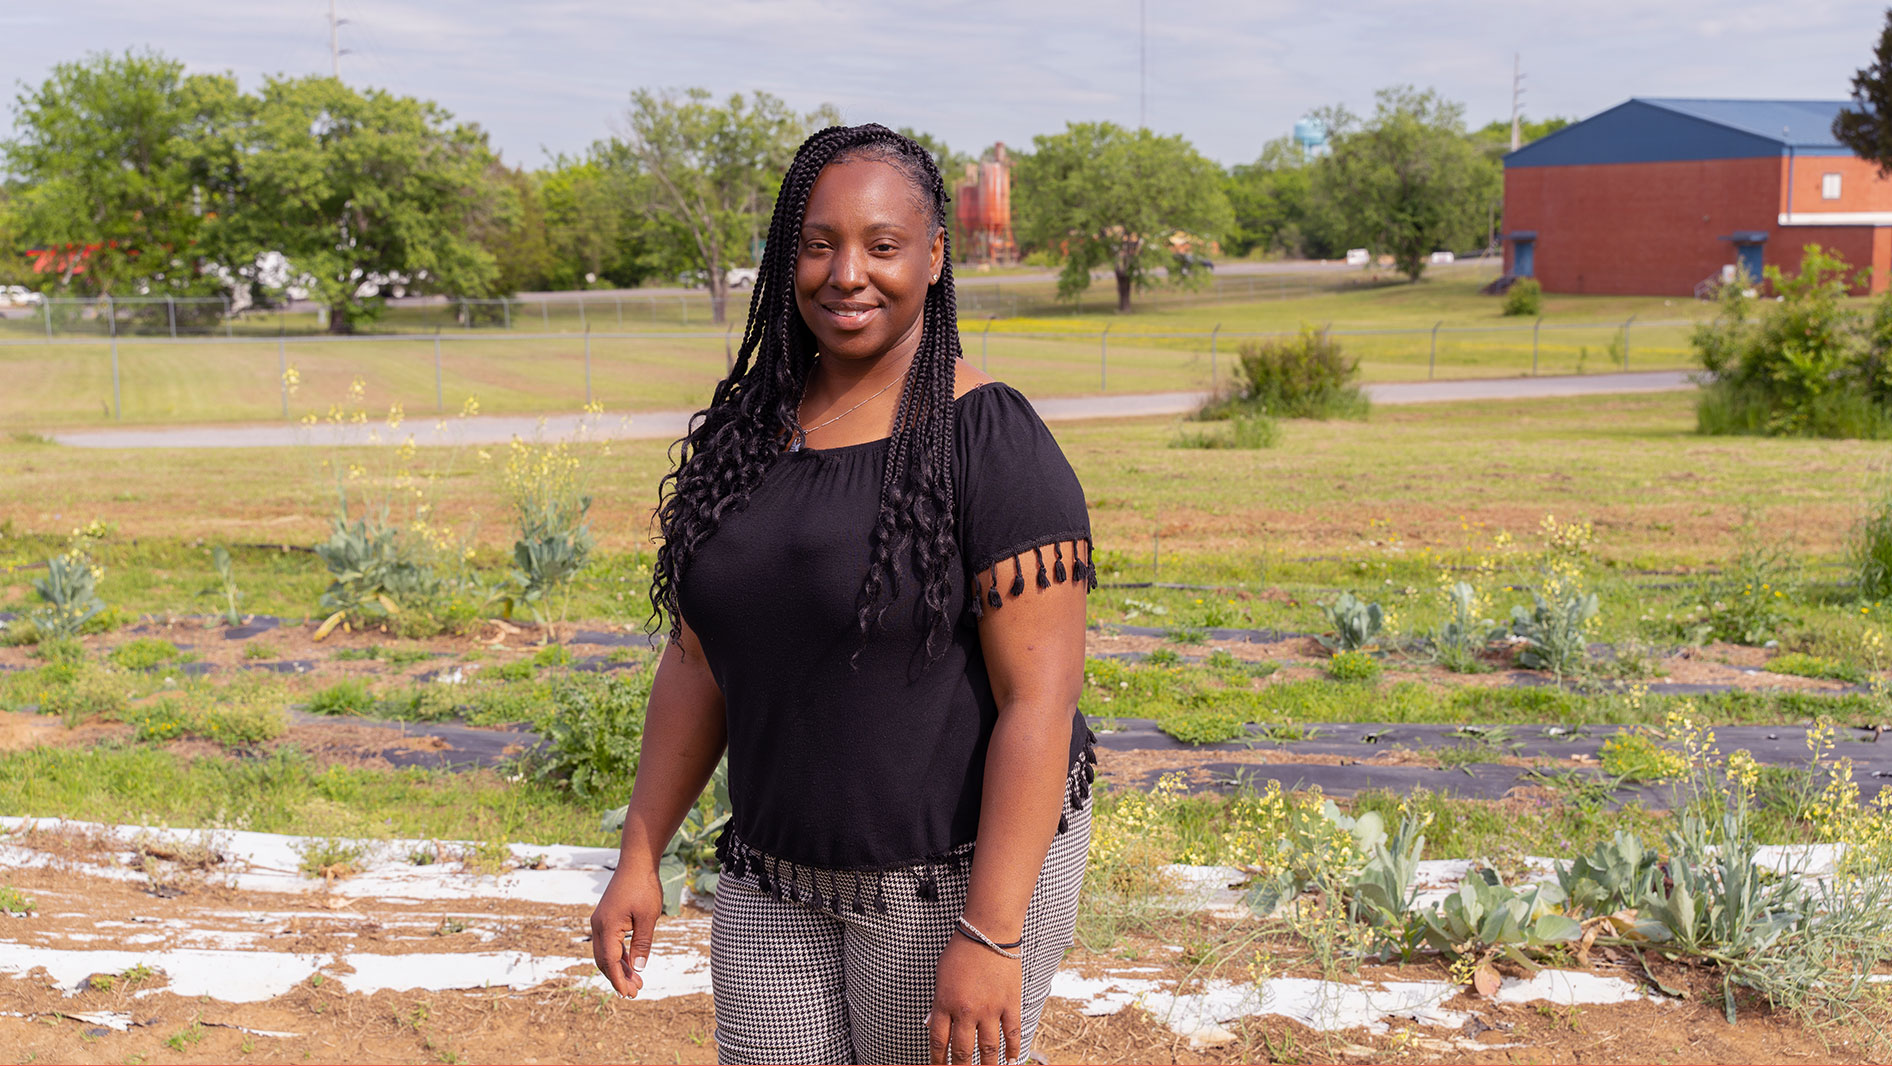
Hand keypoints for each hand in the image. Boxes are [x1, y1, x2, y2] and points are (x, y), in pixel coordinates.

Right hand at [590, 862, 663, 997]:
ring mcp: (601, 921)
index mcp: (607, 927)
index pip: (609, 961)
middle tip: (634, 993)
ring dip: (620, 968)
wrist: (636, 862)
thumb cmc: (644, 887)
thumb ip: (642, 944)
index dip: (618, 979)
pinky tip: (632, 964)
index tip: (628, 994)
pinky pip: (610, 942)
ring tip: (636, 982)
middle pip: (604, 960)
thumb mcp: (647, 918)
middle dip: (618, 977)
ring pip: (607, 952)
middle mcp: (599, 926)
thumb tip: (639, 968)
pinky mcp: (607, 917)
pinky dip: (620, 955)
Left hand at [928, 932, 1022, 1063]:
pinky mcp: (1010, 1003)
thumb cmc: (962, 949)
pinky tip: (1010, 1061)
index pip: (939, 1042)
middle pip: (963, 1051)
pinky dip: (1012, 1050)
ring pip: (988, 1049)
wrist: (989, 932)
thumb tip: (932, 1024)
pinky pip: (1012, 1034)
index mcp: (945, 1003)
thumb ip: (938, 1002)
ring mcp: (990, 1009)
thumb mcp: (941, 975)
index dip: (938, 1060)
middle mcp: (966, 1011)